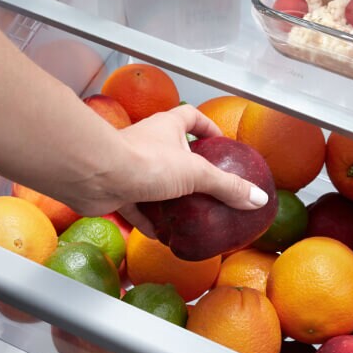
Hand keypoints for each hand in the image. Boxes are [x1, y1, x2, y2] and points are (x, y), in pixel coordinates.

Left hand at [79, 106, 269, 235]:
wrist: (95, 175)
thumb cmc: (144, 161)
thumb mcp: (195, 173)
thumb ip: (226, 187)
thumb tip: (257, 198)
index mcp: (168, 127)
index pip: (191, 117)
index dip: (207, 128)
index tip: (220, 142)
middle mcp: (149, 142)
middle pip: (173, 151)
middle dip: (189, 169)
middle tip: (206, 187)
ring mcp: (131, 166)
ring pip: (154, 181)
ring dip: (169, 198)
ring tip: (187, 215)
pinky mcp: (117, 189)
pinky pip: (137, 206)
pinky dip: (149, 220)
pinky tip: (161, 235)